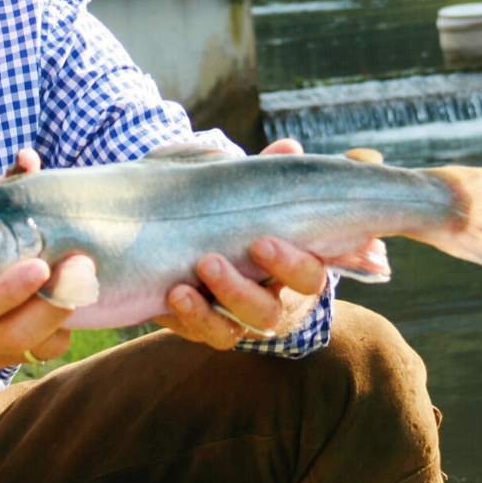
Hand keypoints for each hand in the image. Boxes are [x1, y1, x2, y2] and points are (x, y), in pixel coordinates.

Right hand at [0, 252, 82, 367]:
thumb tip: (28, 158)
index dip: (11, 289)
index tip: (41, 265)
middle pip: (18, 332)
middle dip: (55, 300)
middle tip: (82, 264)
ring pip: (36, 346)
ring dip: (65, 314)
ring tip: (84, 278)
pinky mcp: (3, 359)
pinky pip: (43, 350)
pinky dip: (61, 327)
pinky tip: (66, 298)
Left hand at [156, 138, 328, 348]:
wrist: (193, 232)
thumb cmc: (236, 211)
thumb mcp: (249, 191)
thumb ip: (269, 174)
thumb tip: (290, 148)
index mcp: (292, 265)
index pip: (309, 275)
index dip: (291, 264)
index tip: (262, 241)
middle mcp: (270, 298)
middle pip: (270, 312)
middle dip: (242, 289)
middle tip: (211, 261)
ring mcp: (238, 318)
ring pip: (236, 330)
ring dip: (211, 308)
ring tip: (187, 279)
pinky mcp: (207, 327)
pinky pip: (204, 334)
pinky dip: (189, 318)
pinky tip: (172, 294)